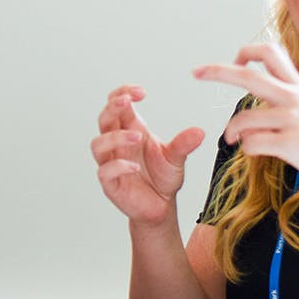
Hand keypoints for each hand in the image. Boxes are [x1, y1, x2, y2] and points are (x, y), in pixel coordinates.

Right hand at [92, 85, 206, 226]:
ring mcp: (111, 163)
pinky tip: (135, 167)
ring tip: (137, 137)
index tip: (141, 92)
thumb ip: (184, 144)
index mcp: (130, 130)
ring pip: (99, 144)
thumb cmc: (163, 178)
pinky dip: (118, 167)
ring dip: (115, 138)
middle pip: (104, 119)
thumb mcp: (176, 158)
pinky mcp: (110, 184)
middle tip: (127, 101)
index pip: (117, 105)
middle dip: (112, 107)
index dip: (123, 93)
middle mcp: (117, 145)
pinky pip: (105, 172)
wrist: (160, 206)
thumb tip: (199, 132)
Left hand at [192, 42, 298, 191]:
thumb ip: (292, 103)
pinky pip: (252, 144)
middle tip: (196, 72)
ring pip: (242, 119)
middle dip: (217, 71)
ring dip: (232, 130)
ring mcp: (291, 120)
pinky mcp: (289, 143)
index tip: (235, 59)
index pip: (271, 54)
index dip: (248, 52)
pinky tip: (256, 152)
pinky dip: (248, 149)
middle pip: (247, 76)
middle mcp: (293, 98)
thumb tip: (263, 112)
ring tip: (232, 138)